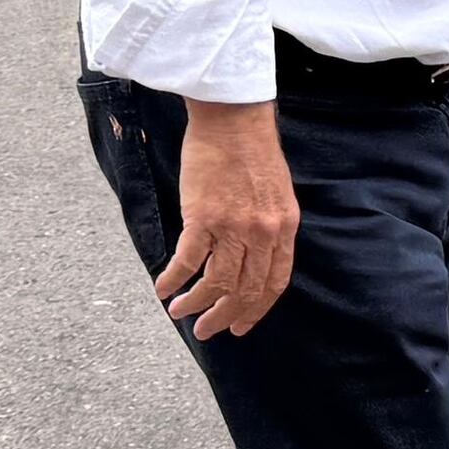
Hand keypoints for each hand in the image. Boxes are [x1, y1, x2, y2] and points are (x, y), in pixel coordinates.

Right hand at [158, 99, 298, 337]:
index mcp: (284, 228)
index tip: (241, 326)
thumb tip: (254, 256)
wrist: (234, 118)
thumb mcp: (277, 193)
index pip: (274, 283)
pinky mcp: (204, 217)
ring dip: (196, 304)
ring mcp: (234, 227)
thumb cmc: (252, 150)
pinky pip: (188, 261)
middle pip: (245, 290)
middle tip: (207, 330)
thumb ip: (270, 226)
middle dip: (225, 316)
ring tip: (180, 312)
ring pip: (216, 282)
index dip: (256, 310)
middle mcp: (263, 233)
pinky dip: (174, 279)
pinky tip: (163, 288)